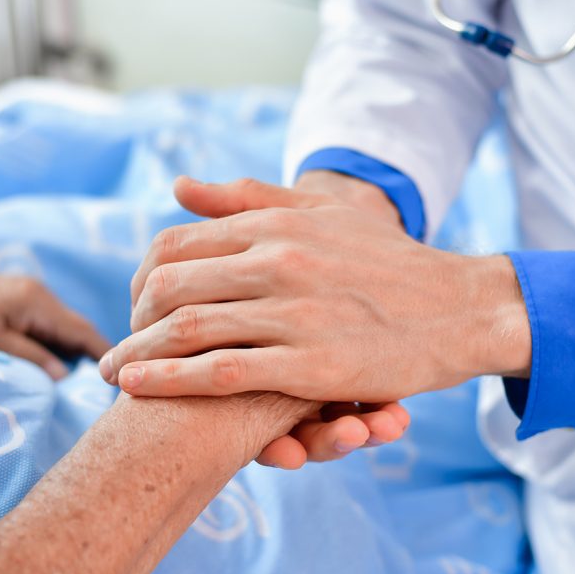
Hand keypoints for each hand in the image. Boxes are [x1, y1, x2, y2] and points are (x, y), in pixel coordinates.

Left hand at [0, 253, 110, 379]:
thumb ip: (29, 357)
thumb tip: (64, 377)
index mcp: (37, 301)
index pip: (85, 331)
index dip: (106, 354)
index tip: (123, 379)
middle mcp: (39, 295)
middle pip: (78, 329)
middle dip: (95, 356)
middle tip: (109, 387)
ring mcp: (27, 297)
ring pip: (63, 329)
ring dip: (75, 352)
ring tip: (87, 384)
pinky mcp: (14, 304)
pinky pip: (46, 328)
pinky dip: (56, 346)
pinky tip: (57, 366)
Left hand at [102, 176, 529, 401]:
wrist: (462, 307)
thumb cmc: (388, 260)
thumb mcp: (321, 213)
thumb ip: (246, 197)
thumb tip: (177, 186)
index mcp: (278, 224)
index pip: (177, 242)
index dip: (143, 276)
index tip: (136, 304)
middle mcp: (280, 260)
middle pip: (172, 285)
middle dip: (132, 318)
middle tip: (119, 343)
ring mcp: (296, 313)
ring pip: (190, 329)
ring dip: (138, 353)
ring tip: (112, 372)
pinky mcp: (312, 365)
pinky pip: (223, 372)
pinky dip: (172, 380)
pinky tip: (140, 387)